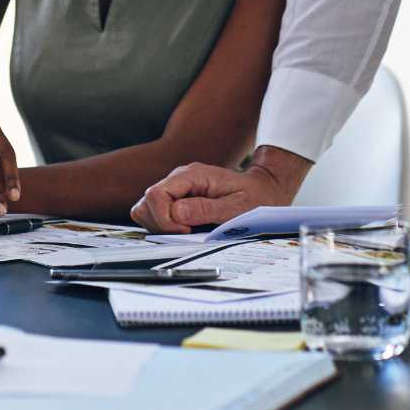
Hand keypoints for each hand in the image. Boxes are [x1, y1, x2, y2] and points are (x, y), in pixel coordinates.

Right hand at [131, 161, 291, 233]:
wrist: (263, 189)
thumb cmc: (254, 198)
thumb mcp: (236, 207)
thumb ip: (205, 210)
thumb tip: (177, 214)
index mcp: (191, 175)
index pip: (156, 195)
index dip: (165, 219)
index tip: (186, 232)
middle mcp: (179, 179)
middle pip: (146, 203)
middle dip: (161, 225)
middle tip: (189, 233)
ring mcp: (176, 189)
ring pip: (146, 209)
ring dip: (162, 226)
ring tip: (189, 231)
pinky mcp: (176, 199)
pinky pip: (156, 214)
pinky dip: (166, 226)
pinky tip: (188, 229)